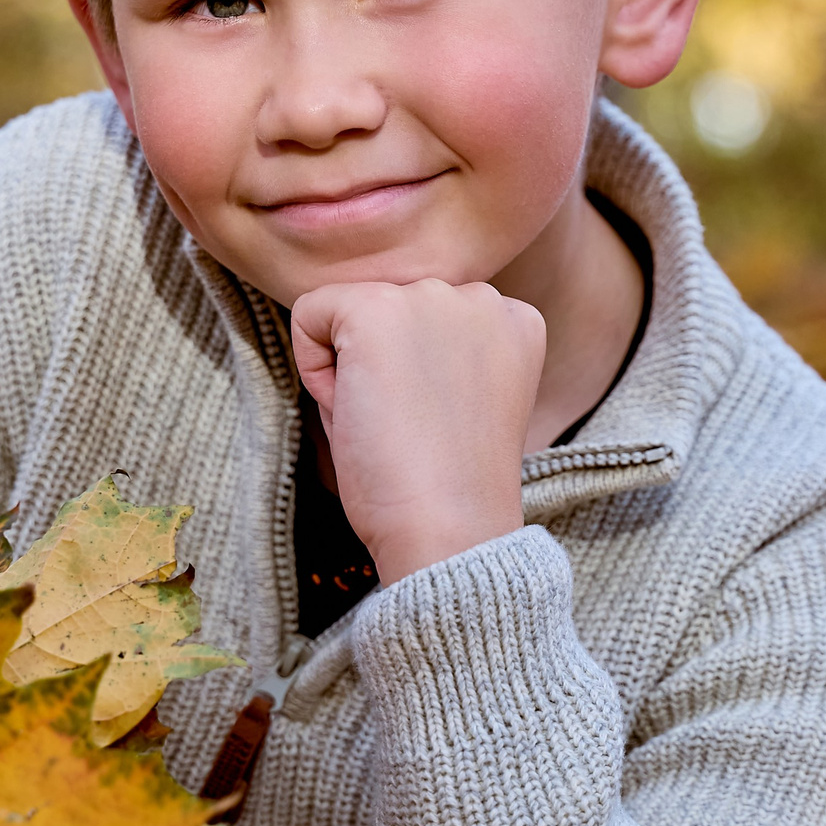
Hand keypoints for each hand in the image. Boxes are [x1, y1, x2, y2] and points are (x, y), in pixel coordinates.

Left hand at [288, 279, 545, 583]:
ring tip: (384, 420)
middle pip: (393, 309)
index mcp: (514, 320)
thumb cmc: (444, 486)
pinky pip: (312, 312)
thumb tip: (361, 327)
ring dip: (351, 361)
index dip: (415, 374)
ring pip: (354, 308)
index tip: (432, 425)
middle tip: (405, 427)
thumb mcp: (458, 398)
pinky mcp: (377, 310)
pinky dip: (311, 362)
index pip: (431, 320)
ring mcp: (431, 297)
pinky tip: (352, 408)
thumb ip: (431, 349)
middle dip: (382, 361)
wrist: (448, 528)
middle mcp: (482, 297)